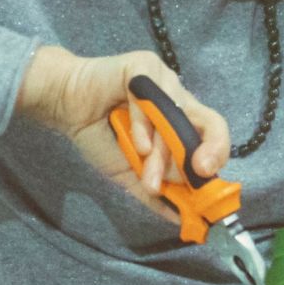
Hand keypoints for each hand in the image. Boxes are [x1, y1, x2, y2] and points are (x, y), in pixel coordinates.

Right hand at [15, 45, 229, 219]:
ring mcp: (162, 80)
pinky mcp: (143, 66)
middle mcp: (177, 98)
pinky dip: (145, 126)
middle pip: (209, 122)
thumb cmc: (100, 135)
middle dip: (201, 155)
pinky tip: (137, 145)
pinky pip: (151, 99)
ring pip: (176, 117)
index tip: (208, 181)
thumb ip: (156, 193)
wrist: (65, 106)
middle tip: (196, 176)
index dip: (218, 155)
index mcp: (180, 120)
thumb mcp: (131, 173)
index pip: (214, 134)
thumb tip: (182, 218)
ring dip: (163, 153)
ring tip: (148, 176)